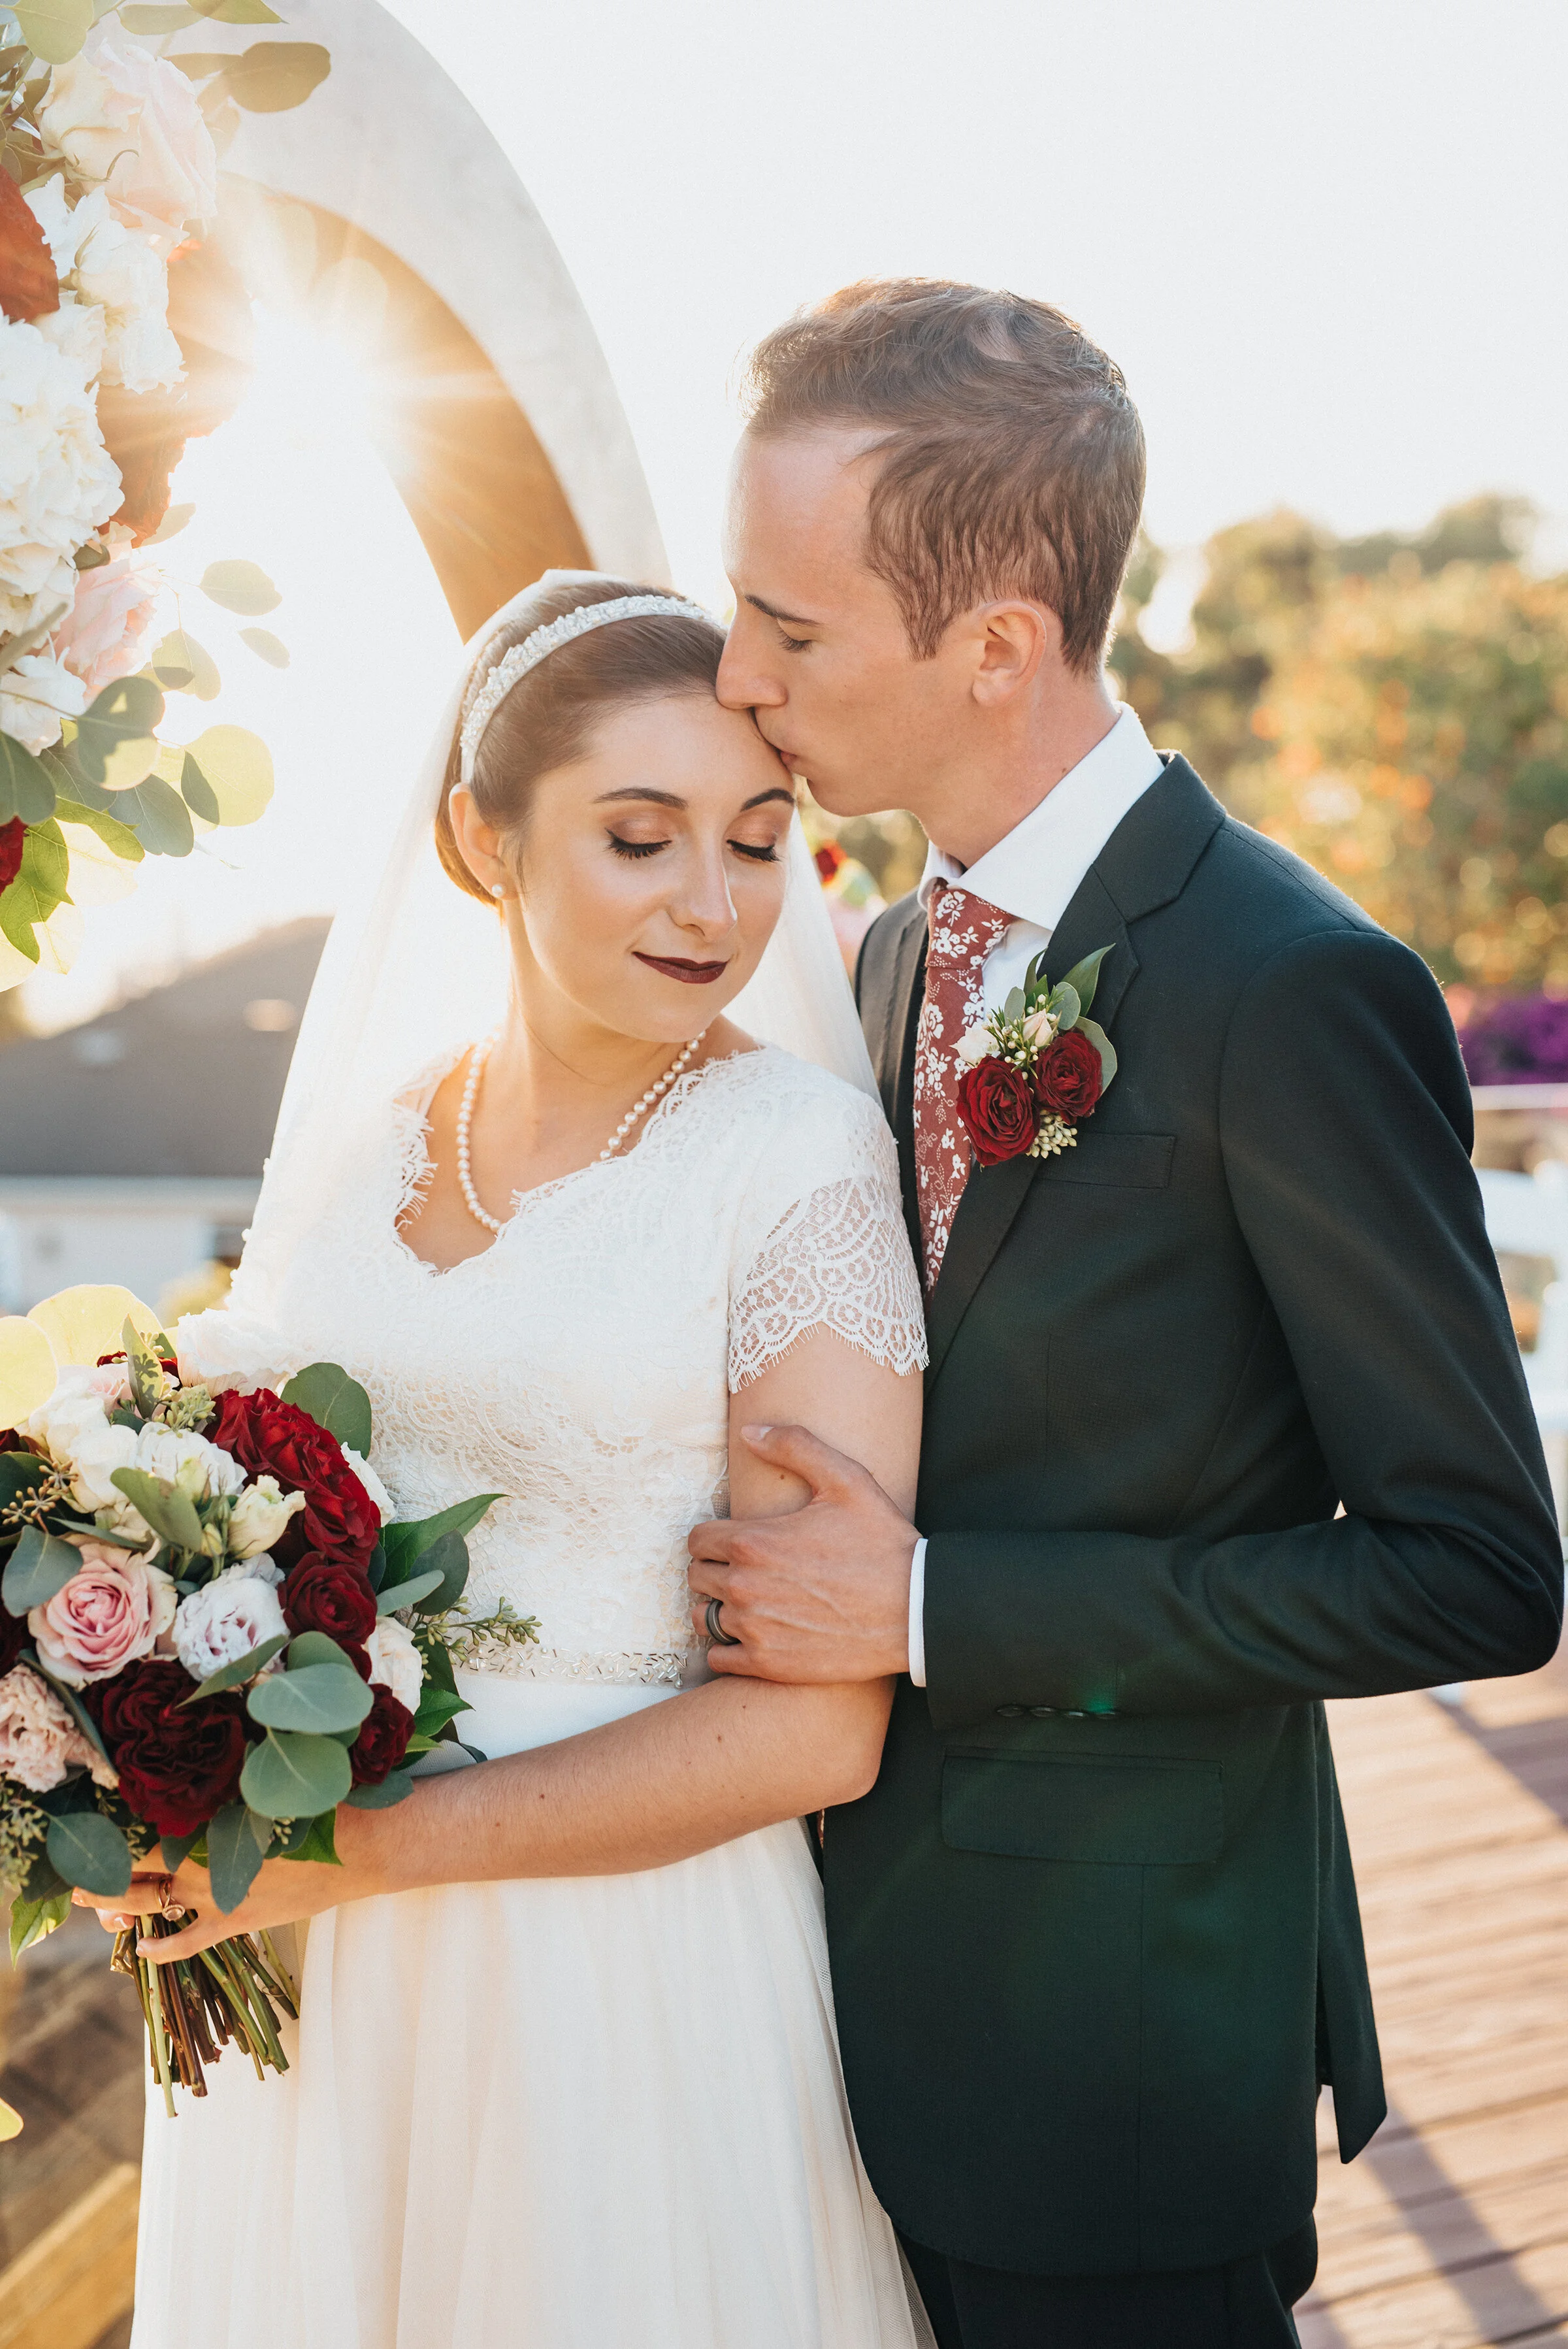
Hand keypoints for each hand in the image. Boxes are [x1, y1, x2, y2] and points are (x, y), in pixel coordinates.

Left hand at [74, 1800, 396, 1962]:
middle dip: (100, 1872)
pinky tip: (141, 1949)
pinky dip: (161, 1949)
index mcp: (206, 1819)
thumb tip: (203, 1754)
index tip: (94, 1825)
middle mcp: (201, 1860)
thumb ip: (231, 1773)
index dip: (111, 1829)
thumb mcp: (269, 1778)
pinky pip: (188, 1942)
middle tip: (77, 1873)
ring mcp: (216, 1895)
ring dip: (116, 1906)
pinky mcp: (237, 1920)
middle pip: (133, 1869)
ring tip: (94, 1904)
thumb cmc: (320, 1801)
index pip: (141, 1826)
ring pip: (149, 1904)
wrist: (364, 1846)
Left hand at [688, 1423, 916, 1682]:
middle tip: (745, 1568)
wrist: (916, 1610)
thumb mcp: (846, 1480)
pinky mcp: (767, 1664)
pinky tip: (754, 1634)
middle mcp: (744, 1586)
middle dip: (714, 1568)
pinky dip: (728, 1647)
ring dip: (718, 1608)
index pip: (697, 1539)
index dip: (713, 1536)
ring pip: (703, 1617)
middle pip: (696, 1576)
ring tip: (747, 1601)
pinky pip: (718, 1657)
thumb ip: (794, 1446)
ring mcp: (753, 1629)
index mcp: (753, 1542)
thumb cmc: (882, 1543)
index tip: (734, 1539)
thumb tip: (748, 1432)